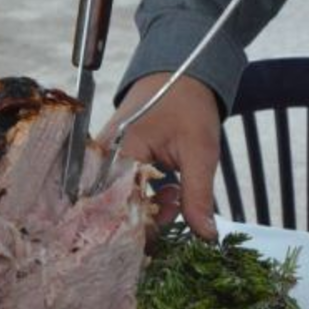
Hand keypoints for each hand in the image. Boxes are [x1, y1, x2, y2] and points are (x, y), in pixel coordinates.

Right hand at [98, 72, 221, 239]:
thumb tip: (205, 237)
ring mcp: (104, 156)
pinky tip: (166, 188)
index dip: (146, 228)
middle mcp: (103, 157)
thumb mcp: (200, 151)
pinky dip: (143, 194)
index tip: (173, 225)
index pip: (121, 208)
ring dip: (148, 206)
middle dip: (149, 217)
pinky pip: (121, 188)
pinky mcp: (112, 156)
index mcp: (120, 153)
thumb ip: (198, 196)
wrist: (182, 71)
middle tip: (178, 204)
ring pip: (120, 200)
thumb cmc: (189, 104)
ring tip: (175, 192)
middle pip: (116, 207)